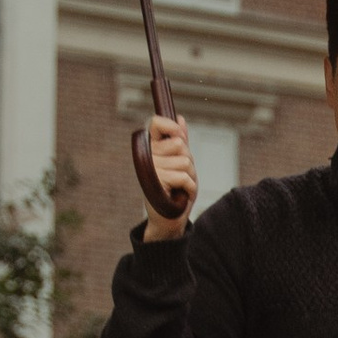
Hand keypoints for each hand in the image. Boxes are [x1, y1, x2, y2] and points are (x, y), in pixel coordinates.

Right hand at [141, 114, 196, 240]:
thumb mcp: (180, 163)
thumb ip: (179, 141)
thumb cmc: (175, 190)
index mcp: (151, 148)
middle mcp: (147, 156)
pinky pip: (184, 177)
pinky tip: (181, 195)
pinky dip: (189, 188)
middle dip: (188, 161)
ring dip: (190, 177)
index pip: (156, 123)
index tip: (180, 137)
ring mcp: (150, 169)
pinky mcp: (156, 182)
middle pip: (180, 144)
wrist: (168, 219)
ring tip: (180, 187)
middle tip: (180, 176)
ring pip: (185, 161)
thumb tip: (180, 118)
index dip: (171, 126)